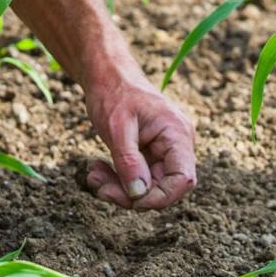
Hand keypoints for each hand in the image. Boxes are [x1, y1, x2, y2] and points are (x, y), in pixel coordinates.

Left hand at [85, 81, 196, 209]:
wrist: (107, 76)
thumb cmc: (114, 93)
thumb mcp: (117, 127)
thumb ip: (129, 160)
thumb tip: (138, 194)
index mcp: (177, 134)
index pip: (183, 179)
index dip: (160, 197)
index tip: (131, 200)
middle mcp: (177, 145)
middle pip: (164, 187)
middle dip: (130, 194)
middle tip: (99, 187)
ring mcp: (164, 150)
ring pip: (148, 186)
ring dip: (119, 188)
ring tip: (92, 175)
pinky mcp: (150, 154)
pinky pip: (138, 177)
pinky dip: (117, 179)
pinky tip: (96, 169)